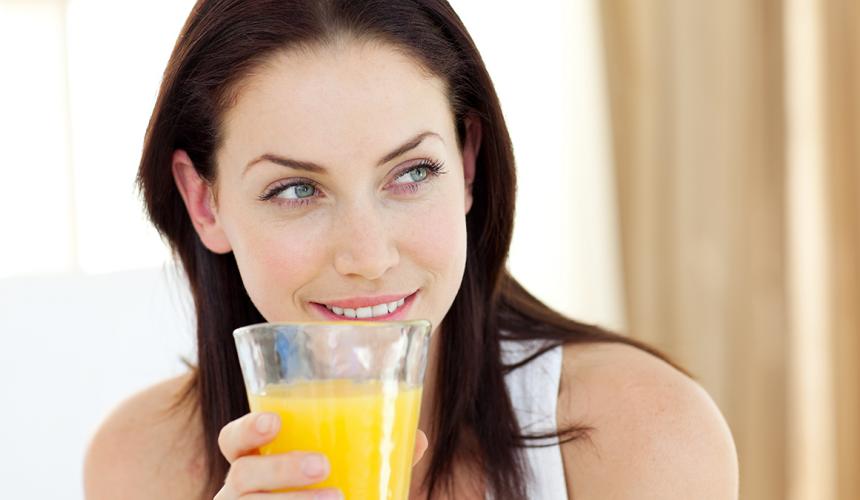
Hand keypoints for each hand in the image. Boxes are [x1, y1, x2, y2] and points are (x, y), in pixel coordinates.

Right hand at [213, 412, 429, 498]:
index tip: (275, 421)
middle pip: (243, 475)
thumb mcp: (346, 476)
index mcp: (255, 462)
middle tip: (323, 465)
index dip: (246, 429)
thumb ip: (374, 456)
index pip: (233, 440)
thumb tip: (418, 438)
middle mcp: (240, 492)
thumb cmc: (323, 498)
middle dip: (281, 467)